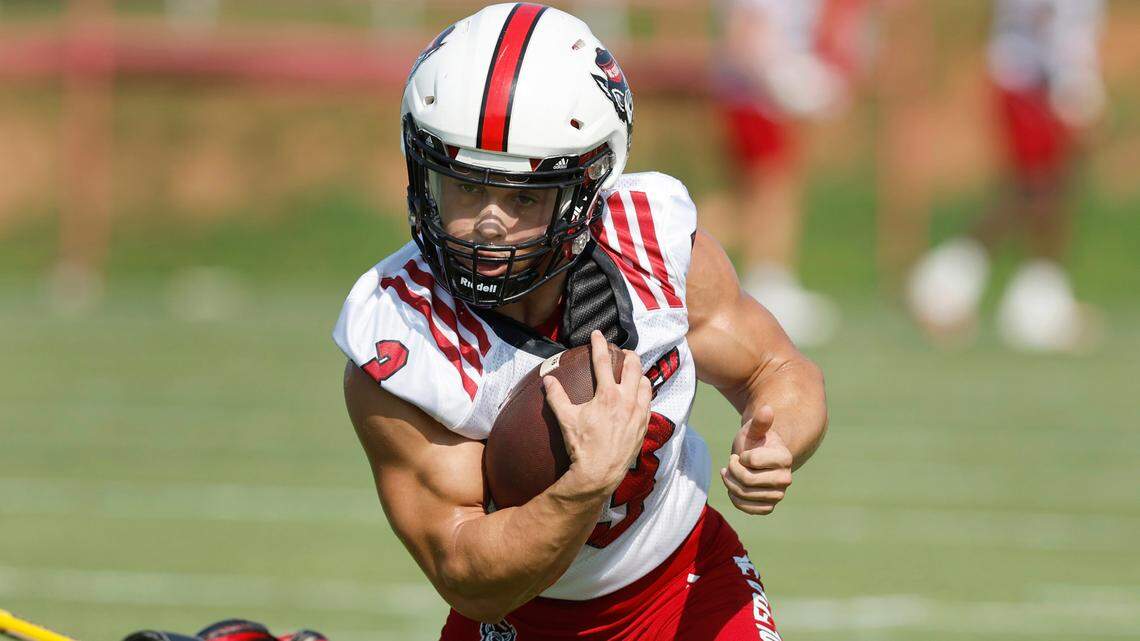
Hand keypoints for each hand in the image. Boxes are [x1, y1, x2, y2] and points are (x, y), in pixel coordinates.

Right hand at [543, 330, 651, 499]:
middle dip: (628, 355)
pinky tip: (640, 396)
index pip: (603, 361)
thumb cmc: (581, 445)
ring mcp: (638, 413)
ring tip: (633, 372)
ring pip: (646, 383)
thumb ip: (556, 396)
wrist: (599, 472)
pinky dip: (645, 394)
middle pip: (633, 367)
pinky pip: (649, 403)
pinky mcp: (644, 425)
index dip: (599, 344)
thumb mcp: (566, 419)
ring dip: (639, 374)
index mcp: (607, 395)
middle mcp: (626, 400)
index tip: (598, 334)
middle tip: (623, 352)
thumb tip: (547, 380)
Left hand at [721, 405, 792, 514]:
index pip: (751, 461)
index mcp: (784, 458)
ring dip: (730, 484)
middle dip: (732, 471)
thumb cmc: (756, 442)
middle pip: (747, 480)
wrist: (759, 458)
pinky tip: (733, 488)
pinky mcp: (769, 506)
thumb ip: (760, 422)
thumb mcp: (754, 430)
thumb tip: (767, 409)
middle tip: (731, 462)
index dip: (740, 457)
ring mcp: (778, 494)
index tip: (741, 454)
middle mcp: (786, 478)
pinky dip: (735, 499)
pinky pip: (748, 508)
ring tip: (729, 474)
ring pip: (744, 495)